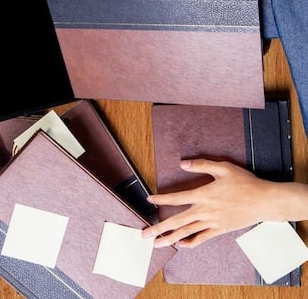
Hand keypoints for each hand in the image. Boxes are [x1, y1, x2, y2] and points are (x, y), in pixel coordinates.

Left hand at [142, 158, 307, 247]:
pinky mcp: (220, 230)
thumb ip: (201, 164)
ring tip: (156, 244)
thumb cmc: (244, 182)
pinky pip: (202, 238)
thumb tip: (182, 163)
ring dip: (170, 238)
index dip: (162, 199)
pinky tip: (181, 245)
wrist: (264, 201)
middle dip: (159, 228)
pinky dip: (190, 242)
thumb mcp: (223, 167)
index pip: (177, 198)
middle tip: (144, 234)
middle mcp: (205, 211)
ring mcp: (212, 222)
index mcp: (204, 194)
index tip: (149, 200)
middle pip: (177, 221)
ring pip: (187, 232)